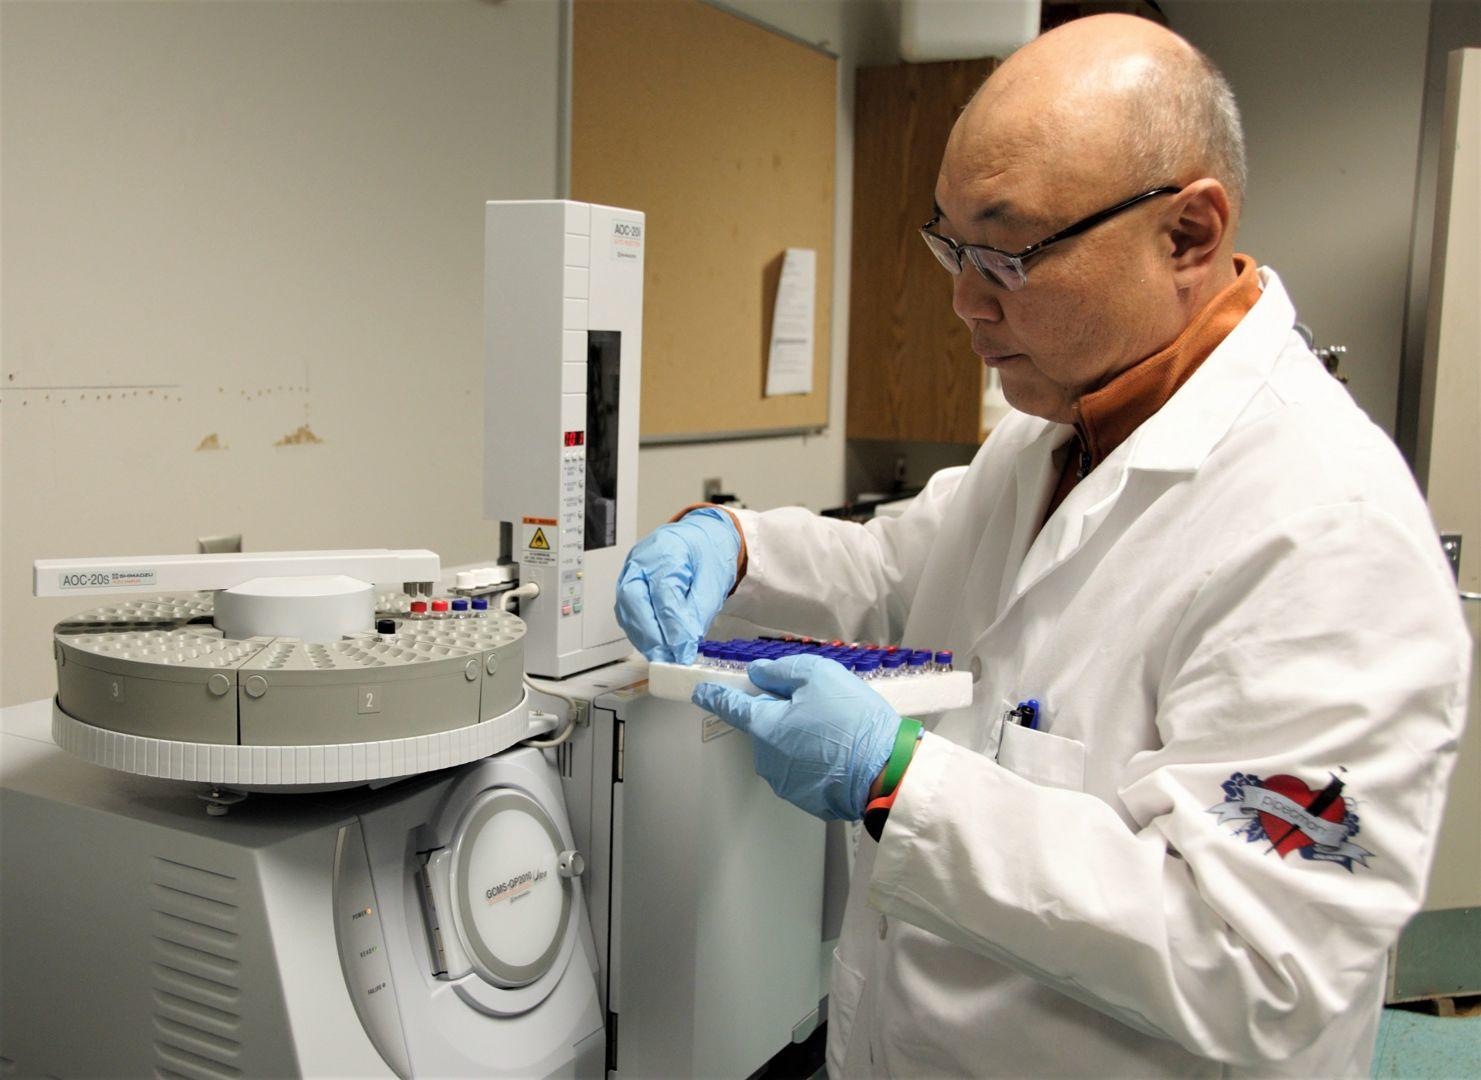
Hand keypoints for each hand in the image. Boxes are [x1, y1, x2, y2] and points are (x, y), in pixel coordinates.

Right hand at [615, 508, 739, 662]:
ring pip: (626, 608)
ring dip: (644, 637)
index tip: (682, 650)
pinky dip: (640, 632)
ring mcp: (630, 571)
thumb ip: (697, 612)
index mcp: (666, 548)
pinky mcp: (627, 586)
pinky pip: (627, 612)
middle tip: (667, 657)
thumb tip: (684, 643)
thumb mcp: (713, 581)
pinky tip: (654, 645)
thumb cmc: (707, 553)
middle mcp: (641, 558)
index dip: (672, 625)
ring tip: (663, 656)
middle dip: (650, 634)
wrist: (699, 539)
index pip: (663, 592)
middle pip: (634, 598)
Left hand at [692, 654, 900, 820]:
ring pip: (786, 749)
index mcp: (765, 726)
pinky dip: (816, 760)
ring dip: (802, 737)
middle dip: (784, 714)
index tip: (702, 692)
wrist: (886, 773)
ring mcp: (786, 782)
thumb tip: (758, 674)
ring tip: (838, 732)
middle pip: (767, 727)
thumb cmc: (852, 722)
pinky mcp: (806, 798)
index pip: (731, 707)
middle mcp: (767, 758)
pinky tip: (841, 754)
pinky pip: (803, 770)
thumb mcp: (819, 676)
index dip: (715, 696)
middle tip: (820, 706)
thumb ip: (782, 672)